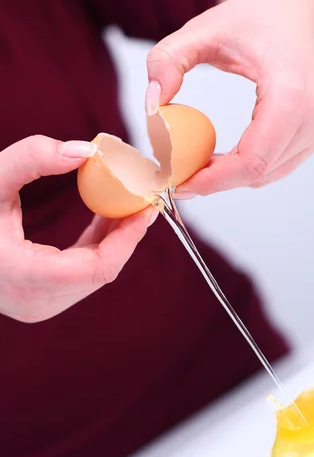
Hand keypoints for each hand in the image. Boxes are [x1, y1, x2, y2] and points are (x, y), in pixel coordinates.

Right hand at [0, 136, 157, 322]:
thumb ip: (30, 158)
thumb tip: (85, 151)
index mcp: (23, 277)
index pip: (97, 268)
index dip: (128, 238)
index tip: (146, 207)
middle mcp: (35, 302)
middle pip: (101, 271)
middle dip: (126, 234)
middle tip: (142, 196)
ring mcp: (38, 306)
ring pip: (94, 274)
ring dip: (114, 238)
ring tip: (127, 200)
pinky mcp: (40, 300)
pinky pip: (81, 273)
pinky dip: (97, 245)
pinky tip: (104, 214)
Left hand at [145, 0, 313, 196]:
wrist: (294, 7)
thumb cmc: (250, 18)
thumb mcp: (200, 31)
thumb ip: (167, 62)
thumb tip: (150, 107)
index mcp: (290, 94)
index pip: (252, 160)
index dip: (213, 180)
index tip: (179, 184)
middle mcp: (312, 116)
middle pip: (258, 173)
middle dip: (216, 183)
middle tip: (178, 179)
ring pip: (268, 174)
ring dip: (230, 178)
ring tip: (195, 165)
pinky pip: (277, 165)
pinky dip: (246, 169)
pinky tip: (220, 158)